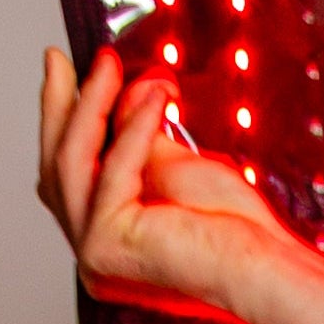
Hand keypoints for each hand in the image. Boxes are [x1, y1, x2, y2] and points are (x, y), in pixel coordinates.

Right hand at [36, 45, 294, 312]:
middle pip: (59, 166)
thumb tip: (129, 82)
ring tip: (107, 64)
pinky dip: (132, 133)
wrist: (265, 268)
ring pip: (72, 164)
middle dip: (60, 105)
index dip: (62, 117)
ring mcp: (93, 254)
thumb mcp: (173, 164)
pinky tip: (151, 100)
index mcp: (108, 240)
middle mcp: (92, 255)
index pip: (70, 171)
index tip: (61, 65)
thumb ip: (138, 129)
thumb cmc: (234, 230)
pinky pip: (112, 174)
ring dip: (91, 106)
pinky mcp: (105, 248)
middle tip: (58, 55)